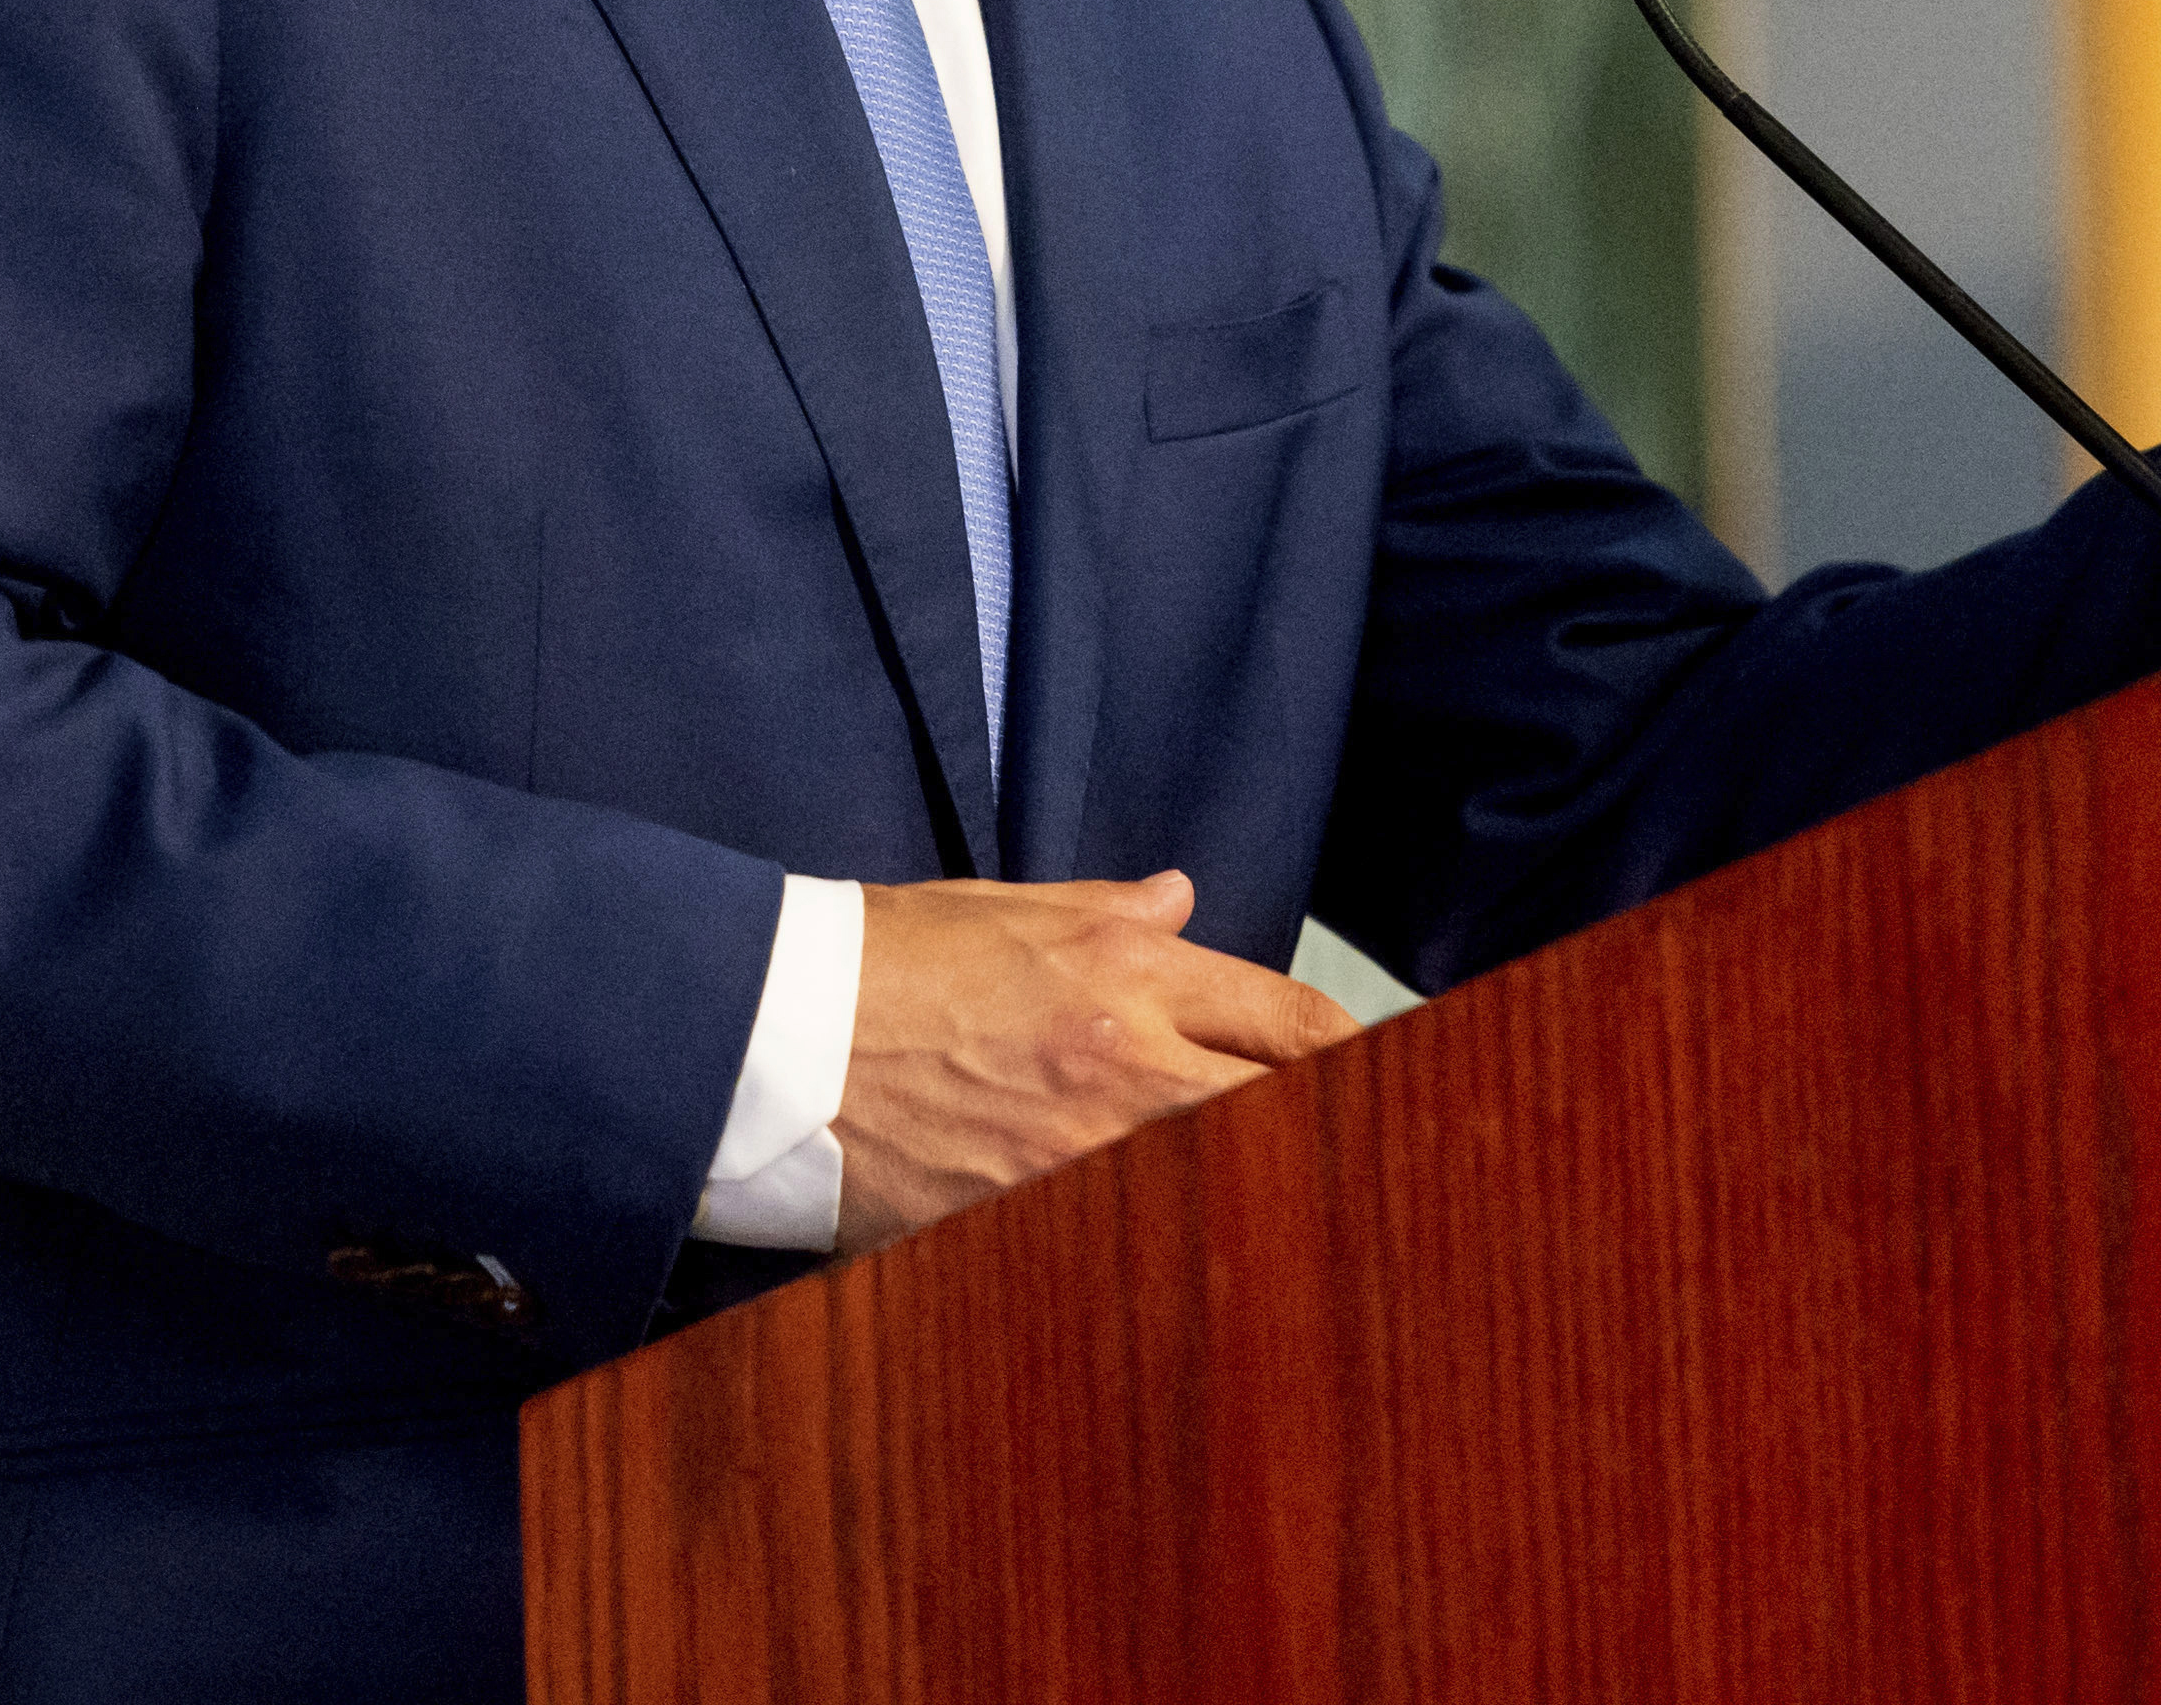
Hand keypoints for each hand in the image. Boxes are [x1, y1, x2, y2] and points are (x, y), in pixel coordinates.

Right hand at [830, 870, 1355, 1251]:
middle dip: (1338, 1129)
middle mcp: (1125, 1060)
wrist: (767, 1034)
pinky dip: (1165, 1245)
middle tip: (1381, 1158)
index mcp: (1127, 970)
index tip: (1393, 1079)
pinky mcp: (1031, 1221)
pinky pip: (1133, 1237)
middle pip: (1292, 1109)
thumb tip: (1181, 902)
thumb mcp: (1003, 909)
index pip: (1293, 1020)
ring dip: (1258, 1193)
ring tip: (1295, 1220)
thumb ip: (1110, 911)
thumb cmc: (875, 960)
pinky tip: (1183, 1259)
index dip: (1358, 1055)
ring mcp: (1083, 1154)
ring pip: (1227, 1183)